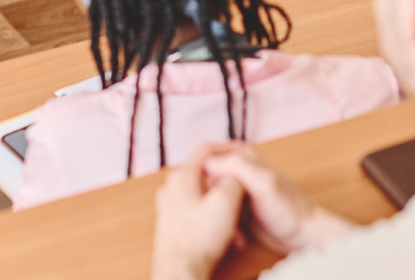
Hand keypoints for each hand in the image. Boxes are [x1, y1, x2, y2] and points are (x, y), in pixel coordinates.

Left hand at [152, 144, 246, 279]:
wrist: (181, 270)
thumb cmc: (200, 239)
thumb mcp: (226, 203)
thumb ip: (233, 179)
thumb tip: (234, 174)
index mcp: (182, 177)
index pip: (206, 150)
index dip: (229, 148)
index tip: (244, 152)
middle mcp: (171, 188)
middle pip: (206, 175)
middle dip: (229, 187)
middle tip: (245, 196)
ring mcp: (170, 205)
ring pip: (204, 195)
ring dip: (224, 207)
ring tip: (238, 226)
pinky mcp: (172, 221)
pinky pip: (198, 210)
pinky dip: (214, 217)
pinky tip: (227, 235)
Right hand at [204, 145, 355, 253]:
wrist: (302, 235)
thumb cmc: (290, 209)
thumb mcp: (264, 183)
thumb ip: (238, 166)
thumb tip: (209, 161)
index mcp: (245, 156)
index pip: (209, 158)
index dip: (202, 177)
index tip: (204, 196)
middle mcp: (240, 170)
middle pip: (207, 179)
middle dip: (208, 200)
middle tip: (216, 216)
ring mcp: (238, 189)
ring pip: (211, 198)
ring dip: (216, 214)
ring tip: (229, 230)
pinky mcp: (238, 207)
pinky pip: (219, 212)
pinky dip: (223, 224)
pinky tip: (234, 236)